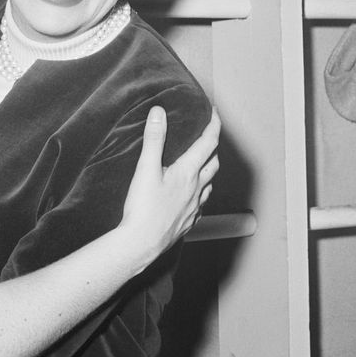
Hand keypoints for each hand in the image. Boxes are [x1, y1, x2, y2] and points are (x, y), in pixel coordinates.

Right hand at [118, 106, 219, 269]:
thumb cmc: (143, 209)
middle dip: (213, 147)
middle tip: (206, 137)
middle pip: (213, 163)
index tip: (214, 113)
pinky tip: (191, 197)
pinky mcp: (188, 222)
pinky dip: (200, 195)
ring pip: (209, 184)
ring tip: (201, 165)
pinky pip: (201, 205)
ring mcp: (194, 207)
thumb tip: (159, 112)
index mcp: (188, 172)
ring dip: (208, 171)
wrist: (141, 243)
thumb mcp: (145, 168)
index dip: (214, 124)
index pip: (208, 142)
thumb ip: (154, 139)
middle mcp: (196, 189)